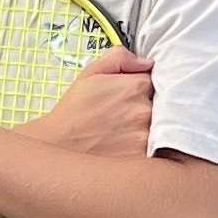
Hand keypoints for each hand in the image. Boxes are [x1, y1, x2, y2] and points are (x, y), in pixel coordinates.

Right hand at [28, 48, 156, 157]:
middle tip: (123, 117)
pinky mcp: (143, 159)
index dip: (141, 90)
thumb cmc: (72, 114)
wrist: (57, 147)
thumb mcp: (89, 74)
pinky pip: (153, 150)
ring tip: (122, 134)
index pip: (156, 82)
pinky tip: (124, 147)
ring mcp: (145, 137)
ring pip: (158, 129)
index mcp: (135, 86)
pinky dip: (143, 149)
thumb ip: (119, 58)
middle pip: (161, 105)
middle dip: (144, 109)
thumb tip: (145, 62)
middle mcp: (144, 111)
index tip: (129, 97)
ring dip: (146, 130)